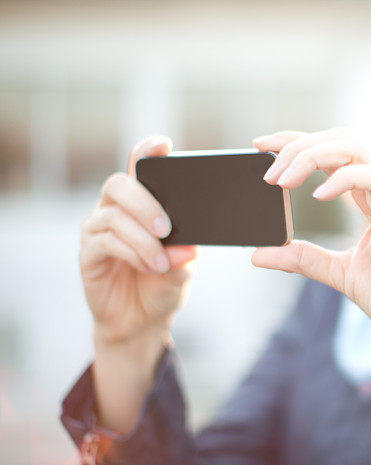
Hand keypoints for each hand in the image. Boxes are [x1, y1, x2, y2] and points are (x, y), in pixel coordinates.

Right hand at [79, 135, 198, 345]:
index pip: (140, 168)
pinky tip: (149, 266)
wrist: (142, 321)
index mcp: (141, 203)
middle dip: (145, 202)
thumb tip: (188, 247)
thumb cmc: (163, 285)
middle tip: (168, 228)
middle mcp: (115, 209)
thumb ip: (186, 256)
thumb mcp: (183, 269)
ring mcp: (98, 230)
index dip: (147, 151)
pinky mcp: (89, 253)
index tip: (163, 143)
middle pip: (119, 184)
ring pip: (113, 215)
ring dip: (143, 238)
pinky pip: (105, 242)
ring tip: (162, 262)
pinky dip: (132, 253)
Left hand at [251, 128, 370, 356]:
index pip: (333, 149)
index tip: (260, 147)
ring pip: (354, 147)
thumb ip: (303, 258)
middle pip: (340, 138)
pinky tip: (317, 195)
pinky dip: (341, 178)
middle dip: (297, 145)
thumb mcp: (339, 272)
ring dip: (311, 156)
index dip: (296, 141)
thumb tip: (259, 255)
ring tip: (282, 180)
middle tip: (266, 172)